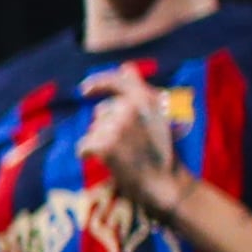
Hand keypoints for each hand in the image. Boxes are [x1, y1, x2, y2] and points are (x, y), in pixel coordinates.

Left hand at [77, 68, 191, 212]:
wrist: (167, 184)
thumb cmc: (162, 153)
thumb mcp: (157, 117)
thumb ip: (139, 92)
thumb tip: (126, 66)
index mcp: (146, 99)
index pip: (117, 81)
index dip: (98, 83)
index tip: (84, 90)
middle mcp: (130, 108)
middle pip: (101, 113)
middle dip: (107, 128)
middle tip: (131, 147)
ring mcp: (116, 126)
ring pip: (93, 131)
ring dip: (102, 143)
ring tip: (125, 156)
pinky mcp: (104, 145)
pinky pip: (83, 147)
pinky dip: (89, 156)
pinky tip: (108, 163)